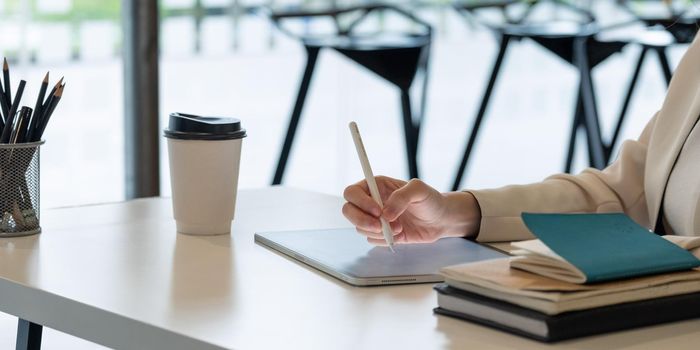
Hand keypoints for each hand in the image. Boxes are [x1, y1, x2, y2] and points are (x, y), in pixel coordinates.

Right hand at [342, 176, 480, 244]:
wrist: (441, 220)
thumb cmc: (430, 200)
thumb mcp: (419, 190)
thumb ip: (402, 197)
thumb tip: (386, 213)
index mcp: (376, 186)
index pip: (352, 192)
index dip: (360, 202)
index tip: (378, 211)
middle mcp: (371, 202)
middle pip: (348, 211)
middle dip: (362, 221)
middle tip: (381, 226)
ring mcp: (375, 219)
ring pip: (359, 228)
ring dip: (378, 231)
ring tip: (399, 227)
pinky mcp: (381, 233)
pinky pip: (372, 240)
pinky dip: (385, 240)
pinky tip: (401, 234)